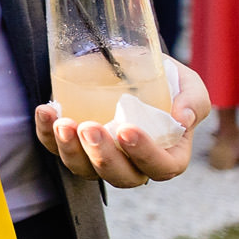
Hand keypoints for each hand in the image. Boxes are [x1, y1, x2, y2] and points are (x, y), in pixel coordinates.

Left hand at [35, 62, 210, 187]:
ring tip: (63, 122)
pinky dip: (46, 133)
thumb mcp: (186, 83)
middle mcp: (132, 162)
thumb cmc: (162, 79)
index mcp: (166, 154)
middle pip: (119, 176)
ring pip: (83, 169)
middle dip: (102, 156)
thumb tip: (182, 118)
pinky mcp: (70, 142)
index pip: (161, 168)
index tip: (127, 130)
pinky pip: (54, 147)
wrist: (127, 62)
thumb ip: (193, 100)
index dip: (145, 156)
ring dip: (70, 149)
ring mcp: (98, 155)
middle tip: (89, 127)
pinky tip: (46, 112)